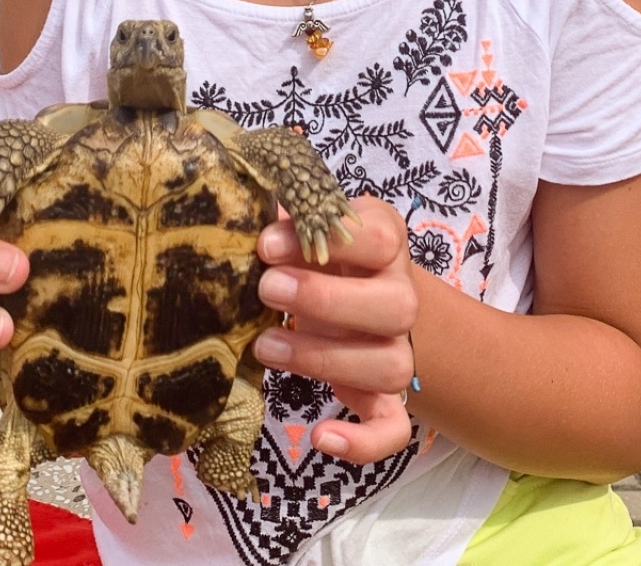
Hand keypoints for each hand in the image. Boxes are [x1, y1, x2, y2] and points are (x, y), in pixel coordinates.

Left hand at [251, 196, 417, 464]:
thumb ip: (287, 214)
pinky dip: (363, 442)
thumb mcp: (307, 222)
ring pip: (392, 366)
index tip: (267, 243)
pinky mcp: (385, 399)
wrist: (358, 291)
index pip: (380, 239)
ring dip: (325, 359)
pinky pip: (393, 428)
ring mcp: (398, 350)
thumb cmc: (319, 252)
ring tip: (264, 345)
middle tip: (266, 290)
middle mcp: (401, 298)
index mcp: (385, 245)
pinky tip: (319, 436)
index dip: (329, 241)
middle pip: (397, 306)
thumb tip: (239, 197)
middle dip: (326, 299)